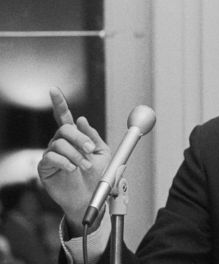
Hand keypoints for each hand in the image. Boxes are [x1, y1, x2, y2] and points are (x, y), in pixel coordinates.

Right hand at [37, 87, 111, 235]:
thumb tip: (81, 119)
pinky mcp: (45, 168)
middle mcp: (61, 144)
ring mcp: (52, 155)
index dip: (59, 103)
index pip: (65, 117)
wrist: (90, 197)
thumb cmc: (97, 176)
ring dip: (76, 154)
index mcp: (75, 138)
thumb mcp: (102, 152)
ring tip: (85, 165)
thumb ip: (93, 136)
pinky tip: (73, 169)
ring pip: (60, 144)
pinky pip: (51, 158)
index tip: (54, 90)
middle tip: (90, 150)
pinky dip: (65, 162)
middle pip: (64, 129)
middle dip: (79, 138)